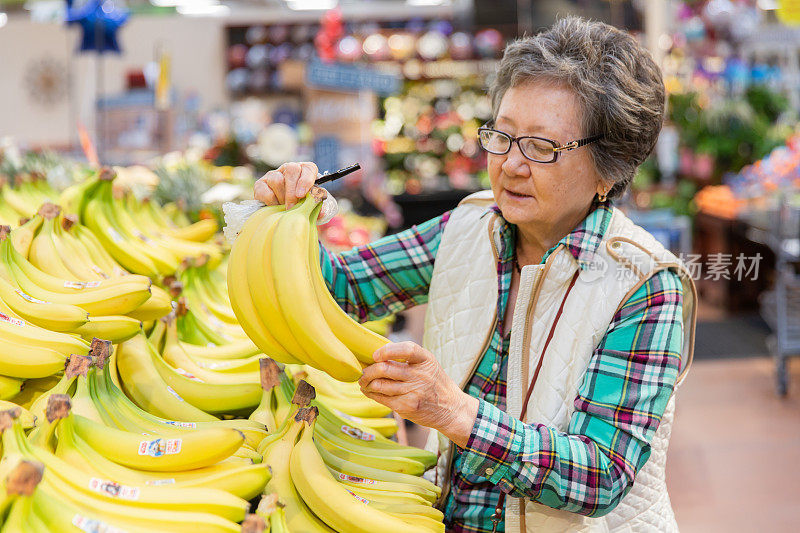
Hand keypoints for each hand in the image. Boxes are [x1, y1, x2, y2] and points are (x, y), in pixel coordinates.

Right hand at [254, 162, 317, 209]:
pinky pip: (265, 191)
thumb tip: (320, 212)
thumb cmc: (301, 206)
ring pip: (277, 180)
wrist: (283, 212)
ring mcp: (273, 174)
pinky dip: (271, 202)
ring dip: (282, 197)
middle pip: (291, 170)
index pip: (308, 169)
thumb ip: (316, 207)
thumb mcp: (311, 206)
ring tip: (285, 208)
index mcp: (305, 171)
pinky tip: (275, 207)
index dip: (306, 181)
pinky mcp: (260, 184)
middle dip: (292, 192)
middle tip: (292, 207)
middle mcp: (289, 168)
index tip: (302, 195)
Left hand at [359, 342, 478, 447]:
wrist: (451, 409)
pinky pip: (382, 398)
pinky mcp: (407, 407)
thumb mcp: (428, 364)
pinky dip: (371, 393)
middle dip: (368, 370)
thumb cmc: (434, 382)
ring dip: (366, 382)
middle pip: (385, 369)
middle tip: (363, 370)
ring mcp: (413, 392)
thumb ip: (407, 357)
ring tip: (364, 381)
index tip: (376, 355)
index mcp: (426, 360)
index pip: (407, 349)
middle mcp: (420, 375)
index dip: (387, 351)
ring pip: (380, 385)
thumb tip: (376, 352)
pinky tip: (370, 391)